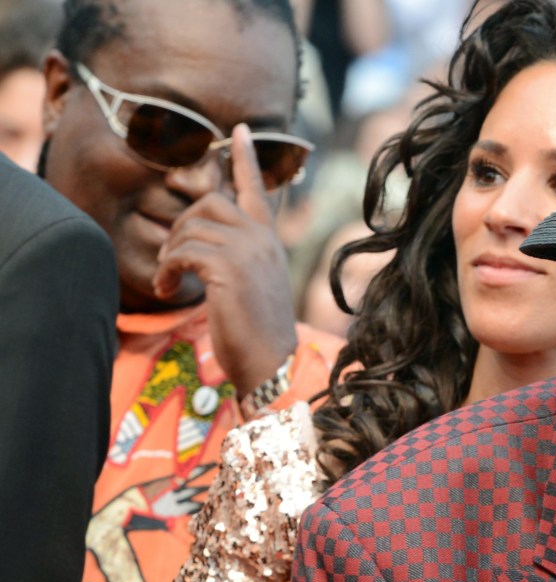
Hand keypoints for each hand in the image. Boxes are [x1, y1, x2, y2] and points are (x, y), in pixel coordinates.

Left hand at [154, 123, 297, 398]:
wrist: (271, 361)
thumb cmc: (258, 332)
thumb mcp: (253, 285)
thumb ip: (237, 257)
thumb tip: (200, 245)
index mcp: (269, 240)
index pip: (257, 189)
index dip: (245, 159)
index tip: (239, 130)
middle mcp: (261, 238)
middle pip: (210, 202)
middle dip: (183, 224)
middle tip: (175, 259)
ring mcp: (247, 250)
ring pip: (191, 226)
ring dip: (171, 252)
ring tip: (170, 280)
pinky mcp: (228, 266)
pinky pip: (182, 250)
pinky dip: (168, 269)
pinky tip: (168, 289)